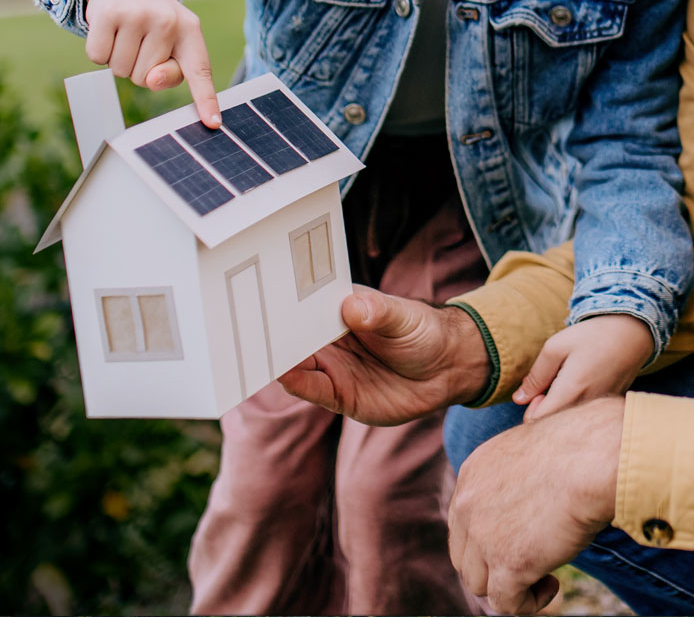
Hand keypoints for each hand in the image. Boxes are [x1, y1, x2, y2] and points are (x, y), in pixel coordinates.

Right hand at [83, 0, 219, 126]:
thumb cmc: (152, 20)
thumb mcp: (171, 41)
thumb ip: (170, 71)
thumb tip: (151, 79)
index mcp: (190, 30)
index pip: (199, 70)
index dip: (206, 99)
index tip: (213, 123)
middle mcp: (167, 20)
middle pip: (144, 80)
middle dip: (138, 66)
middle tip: (140, 40)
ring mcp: (137, 15)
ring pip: (120, 71)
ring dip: (118, 58)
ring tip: (125, 33)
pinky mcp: (107, 13)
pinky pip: (98, 58)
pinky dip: (99, 51)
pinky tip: (108, 30)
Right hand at [276, 287, 488, 425]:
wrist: (448, 369)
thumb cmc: (423, 331)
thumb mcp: (404, 316)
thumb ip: (379, 312)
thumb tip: (353, 307)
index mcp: (336, 309)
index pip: (301, 306)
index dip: (281, 302)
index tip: (260, 298)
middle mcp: (328, 338)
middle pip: (291, 335)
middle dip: (269, 332)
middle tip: (246, 328)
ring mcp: (332, 367)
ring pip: (294, 363)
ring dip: (276, 359)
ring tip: (255, 352)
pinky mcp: (340, 395)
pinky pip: (312, 389)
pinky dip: (296, 383)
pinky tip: (283, 375)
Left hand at [449, 395, 625, 615]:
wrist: (595, 456)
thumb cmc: (584, 447)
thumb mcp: (536, 452)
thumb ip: (523, 474)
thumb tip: (536, 497)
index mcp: (474, 471)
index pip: (463, 520)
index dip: (488, 539)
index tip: (521, 540)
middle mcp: (467, 503)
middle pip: (463, 555)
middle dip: (492, 566)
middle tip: (530, 563)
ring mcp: (483, 536)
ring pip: (478, 583)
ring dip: (509, 586)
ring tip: (545, 575)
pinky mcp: (507, 564)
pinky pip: (504, 604)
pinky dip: (528, 603)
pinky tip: (552, 585)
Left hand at [513, 314, 653, 419]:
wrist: (632, 334)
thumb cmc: (591, 336)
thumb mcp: (555, 347)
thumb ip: (536, 376)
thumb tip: (519, 399)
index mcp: (571, 392)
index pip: (539, 422)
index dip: (531, 409)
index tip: (538, 390)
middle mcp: (587, 407)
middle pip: (554, 425)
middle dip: (545, 409)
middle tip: (552, 383)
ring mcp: (599, 410)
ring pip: (569, 421)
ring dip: (561, 406)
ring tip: (569, 381)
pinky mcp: (607, 409)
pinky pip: (584, 416)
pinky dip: (577, 405)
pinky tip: (584, 385)